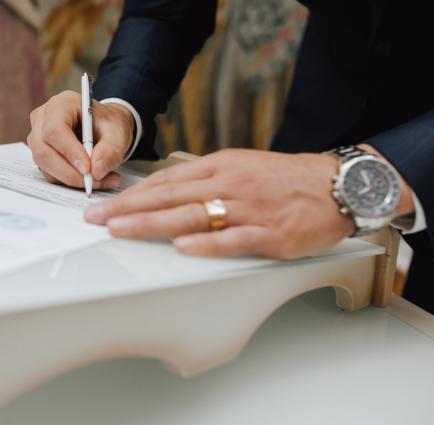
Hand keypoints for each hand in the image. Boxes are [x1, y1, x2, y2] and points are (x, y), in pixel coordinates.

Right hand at [27, 91, 133, 188]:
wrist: (103, 127)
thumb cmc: (107, 124)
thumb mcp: (118, 133)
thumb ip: (110, 151)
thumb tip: (96, 171)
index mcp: (61, 104)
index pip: (55, 129)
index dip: (70, 151)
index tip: (88, 169)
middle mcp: (43, 119)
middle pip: (44, 151)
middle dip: (70, 172)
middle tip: (95, 181)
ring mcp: (38, 138)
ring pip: (45, 165)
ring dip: (72, 179)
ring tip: (101, 179)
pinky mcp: (41, 155)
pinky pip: (50, 173)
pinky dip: (69, 181)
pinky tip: (90, 178)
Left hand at [84, 149, 355, 258]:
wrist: (337, 185)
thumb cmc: (284, 178)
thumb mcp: (239, 167)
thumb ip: (203, 179)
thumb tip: (165, 192)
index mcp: (219, 167)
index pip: (166, 181)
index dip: (131, 195)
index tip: (103, 206)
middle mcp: (228, 184)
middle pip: (170, 197)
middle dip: (128, 209)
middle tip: (96, 220)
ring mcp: (248, 209)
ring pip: (193, 216)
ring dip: (153, 224)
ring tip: (121, 230)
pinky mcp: (270, 233)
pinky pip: (234, 239)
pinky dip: (208, 244)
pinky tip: (183, 248)